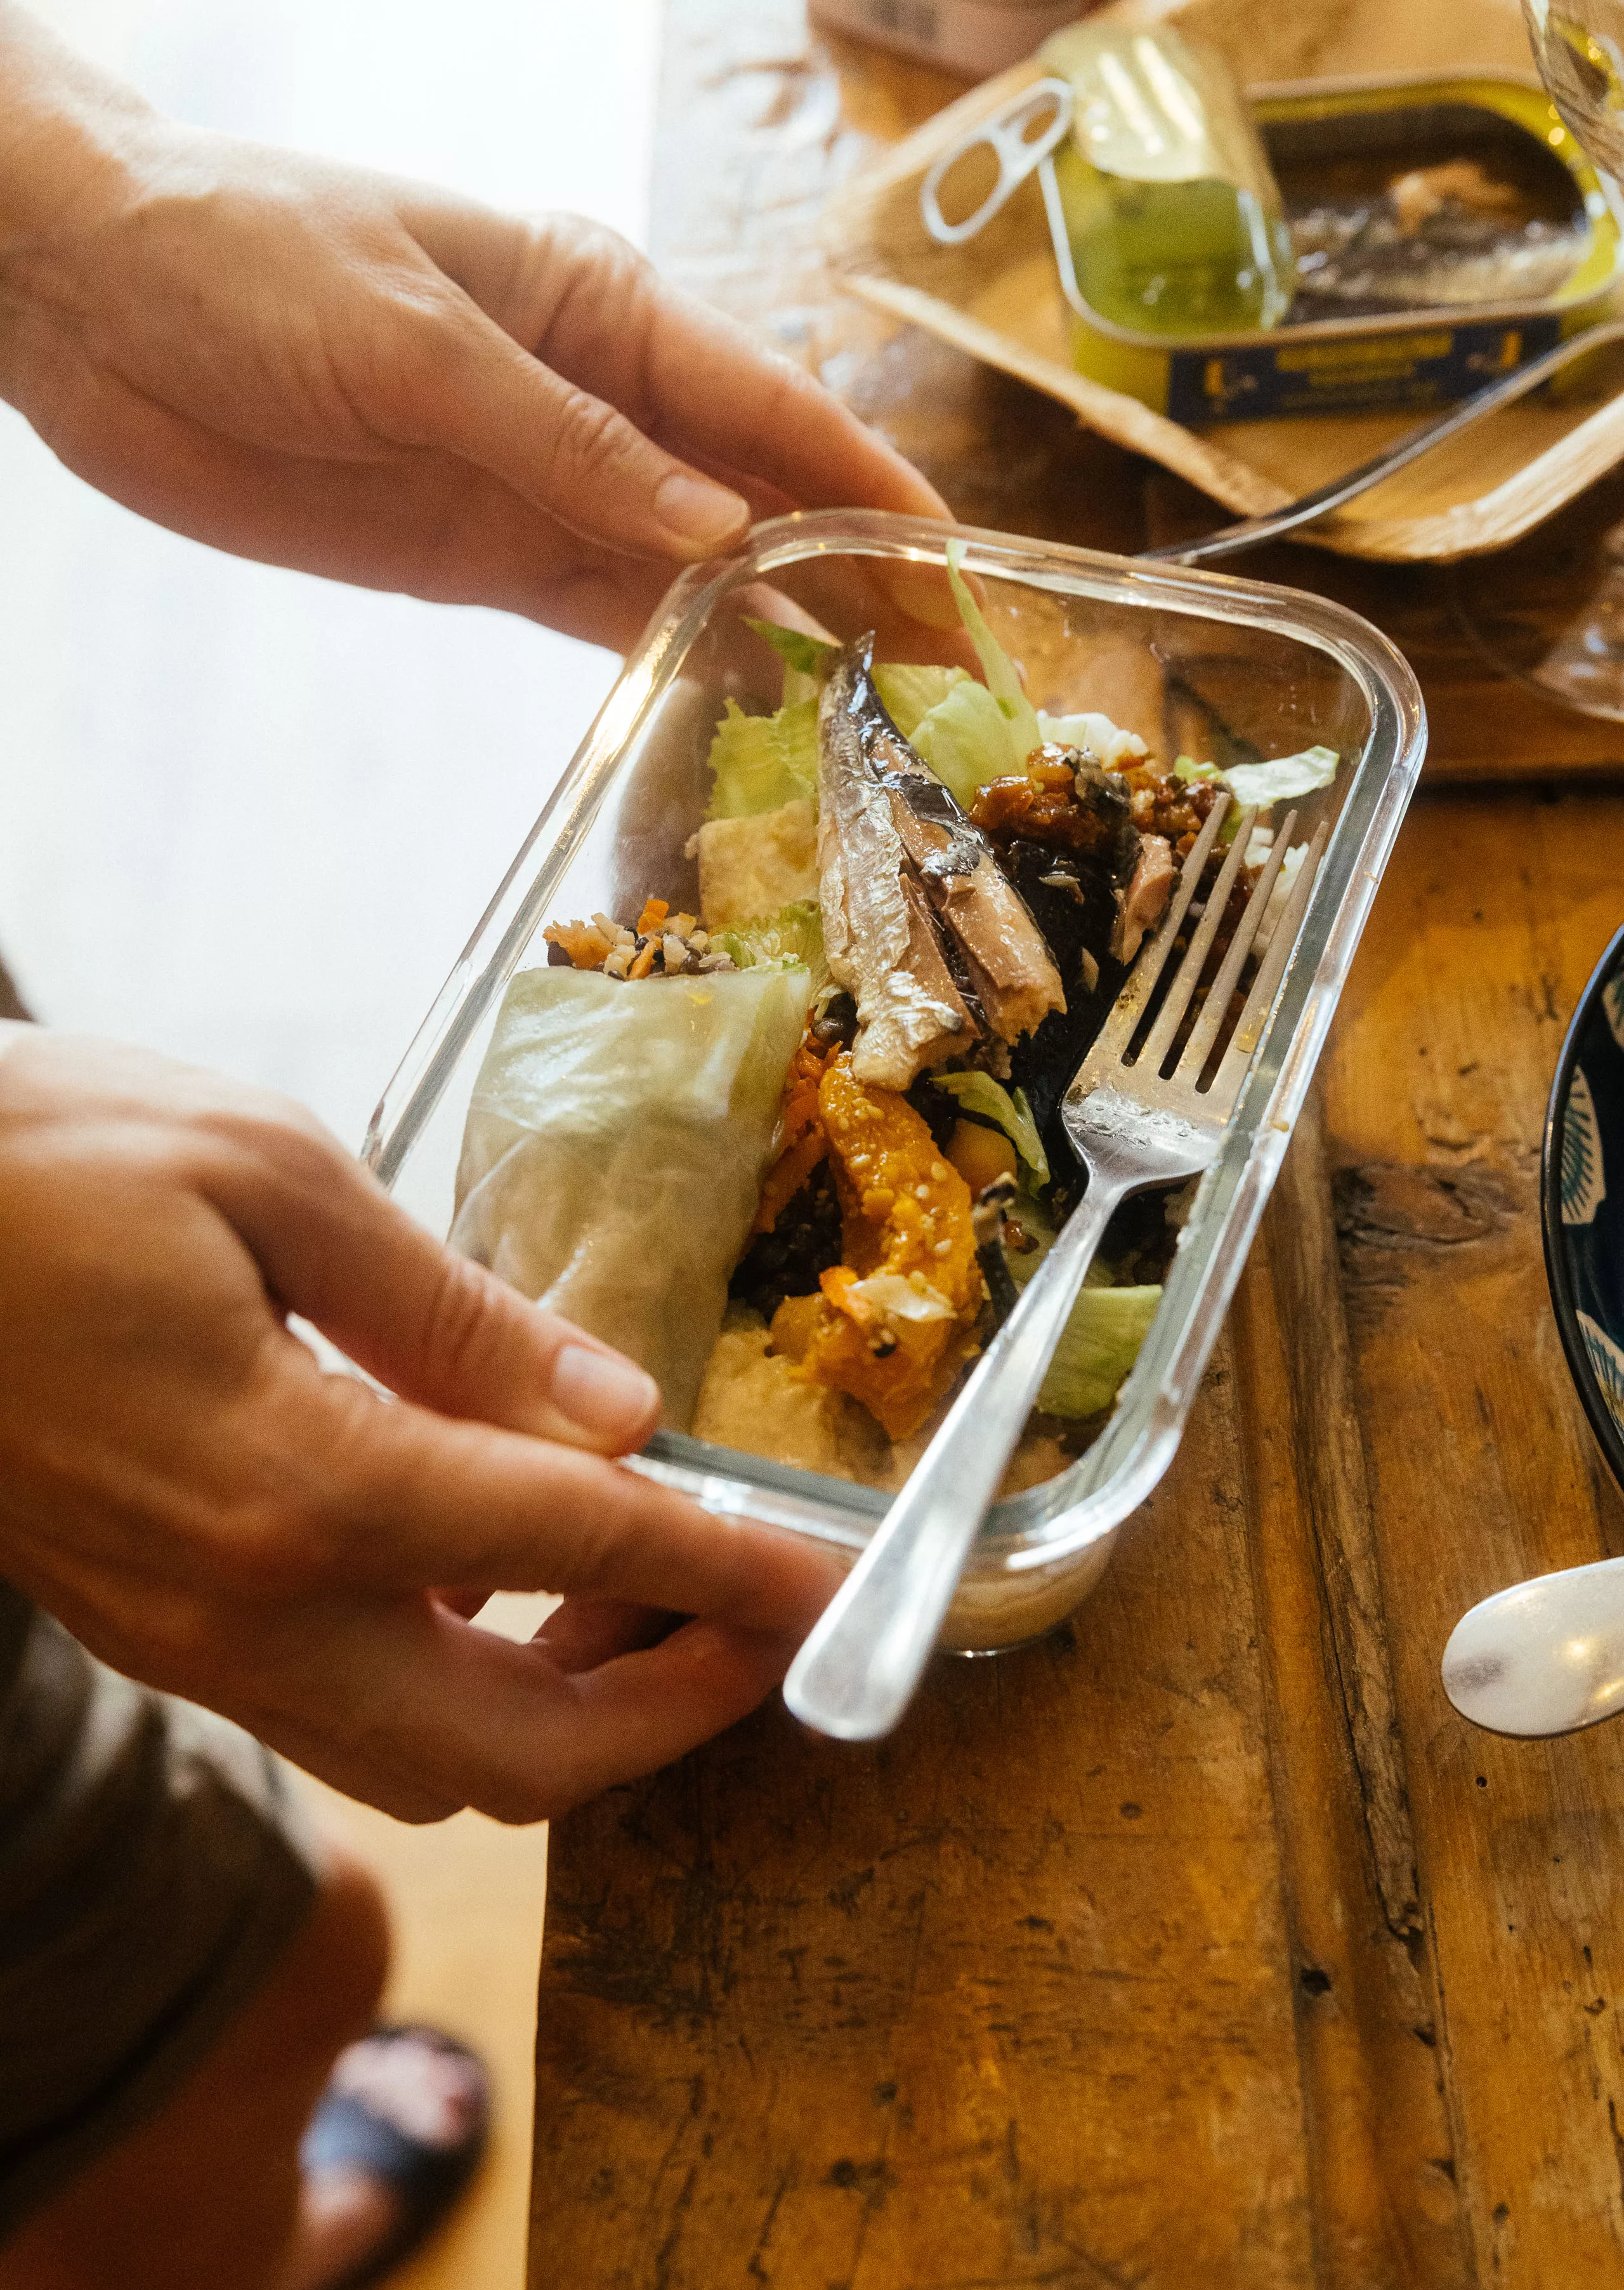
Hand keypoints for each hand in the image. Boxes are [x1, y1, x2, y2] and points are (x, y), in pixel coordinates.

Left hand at [0, 11, 948, 648]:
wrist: (94, 305)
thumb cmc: (249, 259)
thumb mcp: (416, 339)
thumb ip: (570, 446)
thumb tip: (717, 539)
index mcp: (603, 305)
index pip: (771, 407)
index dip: (872, 490)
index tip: (957, 565)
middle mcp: (600, 401)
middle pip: (761, 502)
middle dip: (857, 579)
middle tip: (944, 674)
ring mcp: (549, 485)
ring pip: (701, 574)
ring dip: (785, 636)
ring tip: (871, 716)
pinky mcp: (489, 557)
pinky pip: (613, 617)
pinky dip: (682, 663)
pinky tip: (746, 710)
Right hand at [0, 1027, 843, 1821]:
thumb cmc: (40, 1161)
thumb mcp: (274, 1178)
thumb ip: (460, 1317)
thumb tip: (617, 1409)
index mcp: (297, 1480)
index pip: (581, 1548)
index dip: (734, 1571)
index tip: (841, 1587)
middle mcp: (247, 1607)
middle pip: (518, 1751)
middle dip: (677, 1707)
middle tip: (771, 1619)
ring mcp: (194, 1641)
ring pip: (432, 1758)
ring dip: (573, 1710)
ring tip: (660, 1594)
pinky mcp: (161, 1630)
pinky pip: (347, 1711)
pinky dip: (465, 1678)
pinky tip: (510, 1575)